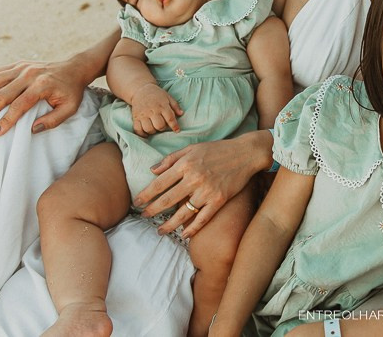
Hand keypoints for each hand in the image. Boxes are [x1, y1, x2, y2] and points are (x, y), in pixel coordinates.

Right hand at [0, 59, 88, 135]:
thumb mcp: (70, 108)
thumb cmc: (71, 92)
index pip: (20, 105)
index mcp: (42, 85)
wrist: (74, 68)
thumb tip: (32, 130)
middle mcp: (30, 74)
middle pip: (3, 93)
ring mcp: (22, 67)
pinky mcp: (18, 64)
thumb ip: (53, 120)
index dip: (6, 120)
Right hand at [130, 83, 182, 135]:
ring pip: (149, 129)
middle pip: (159, 126)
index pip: (170, 118)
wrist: (141, 90)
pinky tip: (146, 133)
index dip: (174, 126)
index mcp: (162, 106)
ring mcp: (143, 115)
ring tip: (154, 128)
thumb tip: (181, 114)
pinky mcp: (135, 117)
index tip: (177, 130)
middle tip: (162, 125)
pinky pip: (138, 130)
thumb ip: (175, 106)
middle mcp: (152, 111)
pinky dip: (142, 134)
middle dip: (163, 128)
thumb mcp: (168, 97)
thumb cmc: (157, 95)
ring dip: (153, 131)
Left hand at [135, 131, 268, 237]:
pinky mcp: (219, 200)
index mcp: (185, 164)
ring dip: (169, 224)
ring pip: (183, 213)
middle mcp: (194, 179)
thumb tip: (152, 170)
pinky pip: (202, 218)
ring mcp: (207, 191)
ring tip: (159, 230)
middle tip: (143, 216)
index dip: (146, 195)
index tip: (137, 202)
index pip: (159, 183)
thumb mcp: (192, 148)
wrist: (245, 153)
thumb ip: (171, 159)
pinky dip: (192, 228)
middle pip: (167, 200)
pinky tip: (184, 234)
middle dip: (152, 210)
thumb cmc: (217, 149)